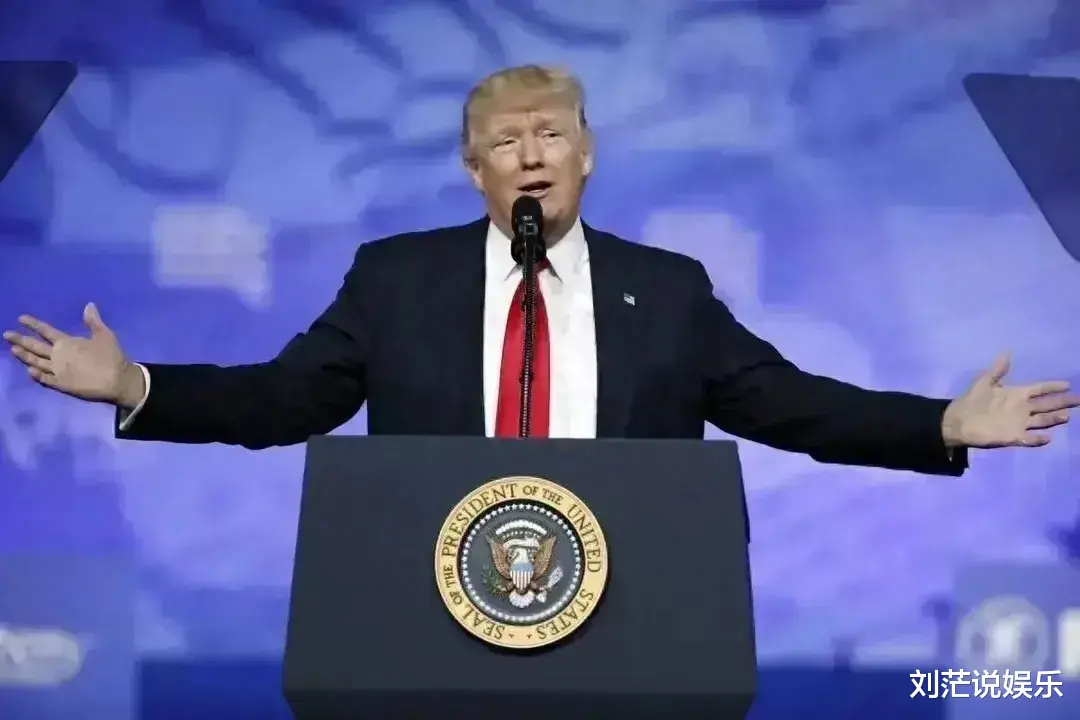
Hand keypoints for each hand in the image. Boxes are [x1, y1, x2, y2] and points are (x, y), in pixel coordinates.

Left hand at [3, 303, 141, 405]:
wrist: (116, 381)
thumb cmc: (111, 357)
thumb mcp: (105, 335)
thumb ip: (94, 321)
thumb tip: (88, 305)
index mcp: (67, 343)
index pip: (46, 331)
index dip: (33, 324)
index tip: (20, 318)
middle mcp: (58, 356)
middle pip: (35, 346)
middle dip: (20, 339)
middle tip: (7, 334)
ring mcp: (57, 371)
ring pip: (36, 362)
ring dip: (24, 356)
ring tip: (13, 350)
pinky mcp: (61, 384)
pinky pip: (44, 379)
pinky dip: (35, 375)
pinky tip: (28, 371)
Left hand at [942, 354, 1078, 448]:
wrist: (957, 420)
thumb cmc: (971, 400)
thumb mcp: (984, 382)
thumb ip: (998, 370)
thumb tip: (1007, 352)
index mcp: (1016, 394)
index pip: (1039, 389)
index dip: (1052, 386)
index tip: (1067, 384)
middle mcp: (1022, 408)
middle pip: (1046, 405)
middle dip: (1063, 402)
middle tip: (1079, 399)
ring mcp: (1018, 423)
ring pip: (1042, 420)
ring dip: (1054, 419)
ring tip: (1067, 415)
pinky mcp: (1012, 436)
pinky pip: (1028, 438)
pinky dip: (1038, 439)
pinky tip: (1048, 437)